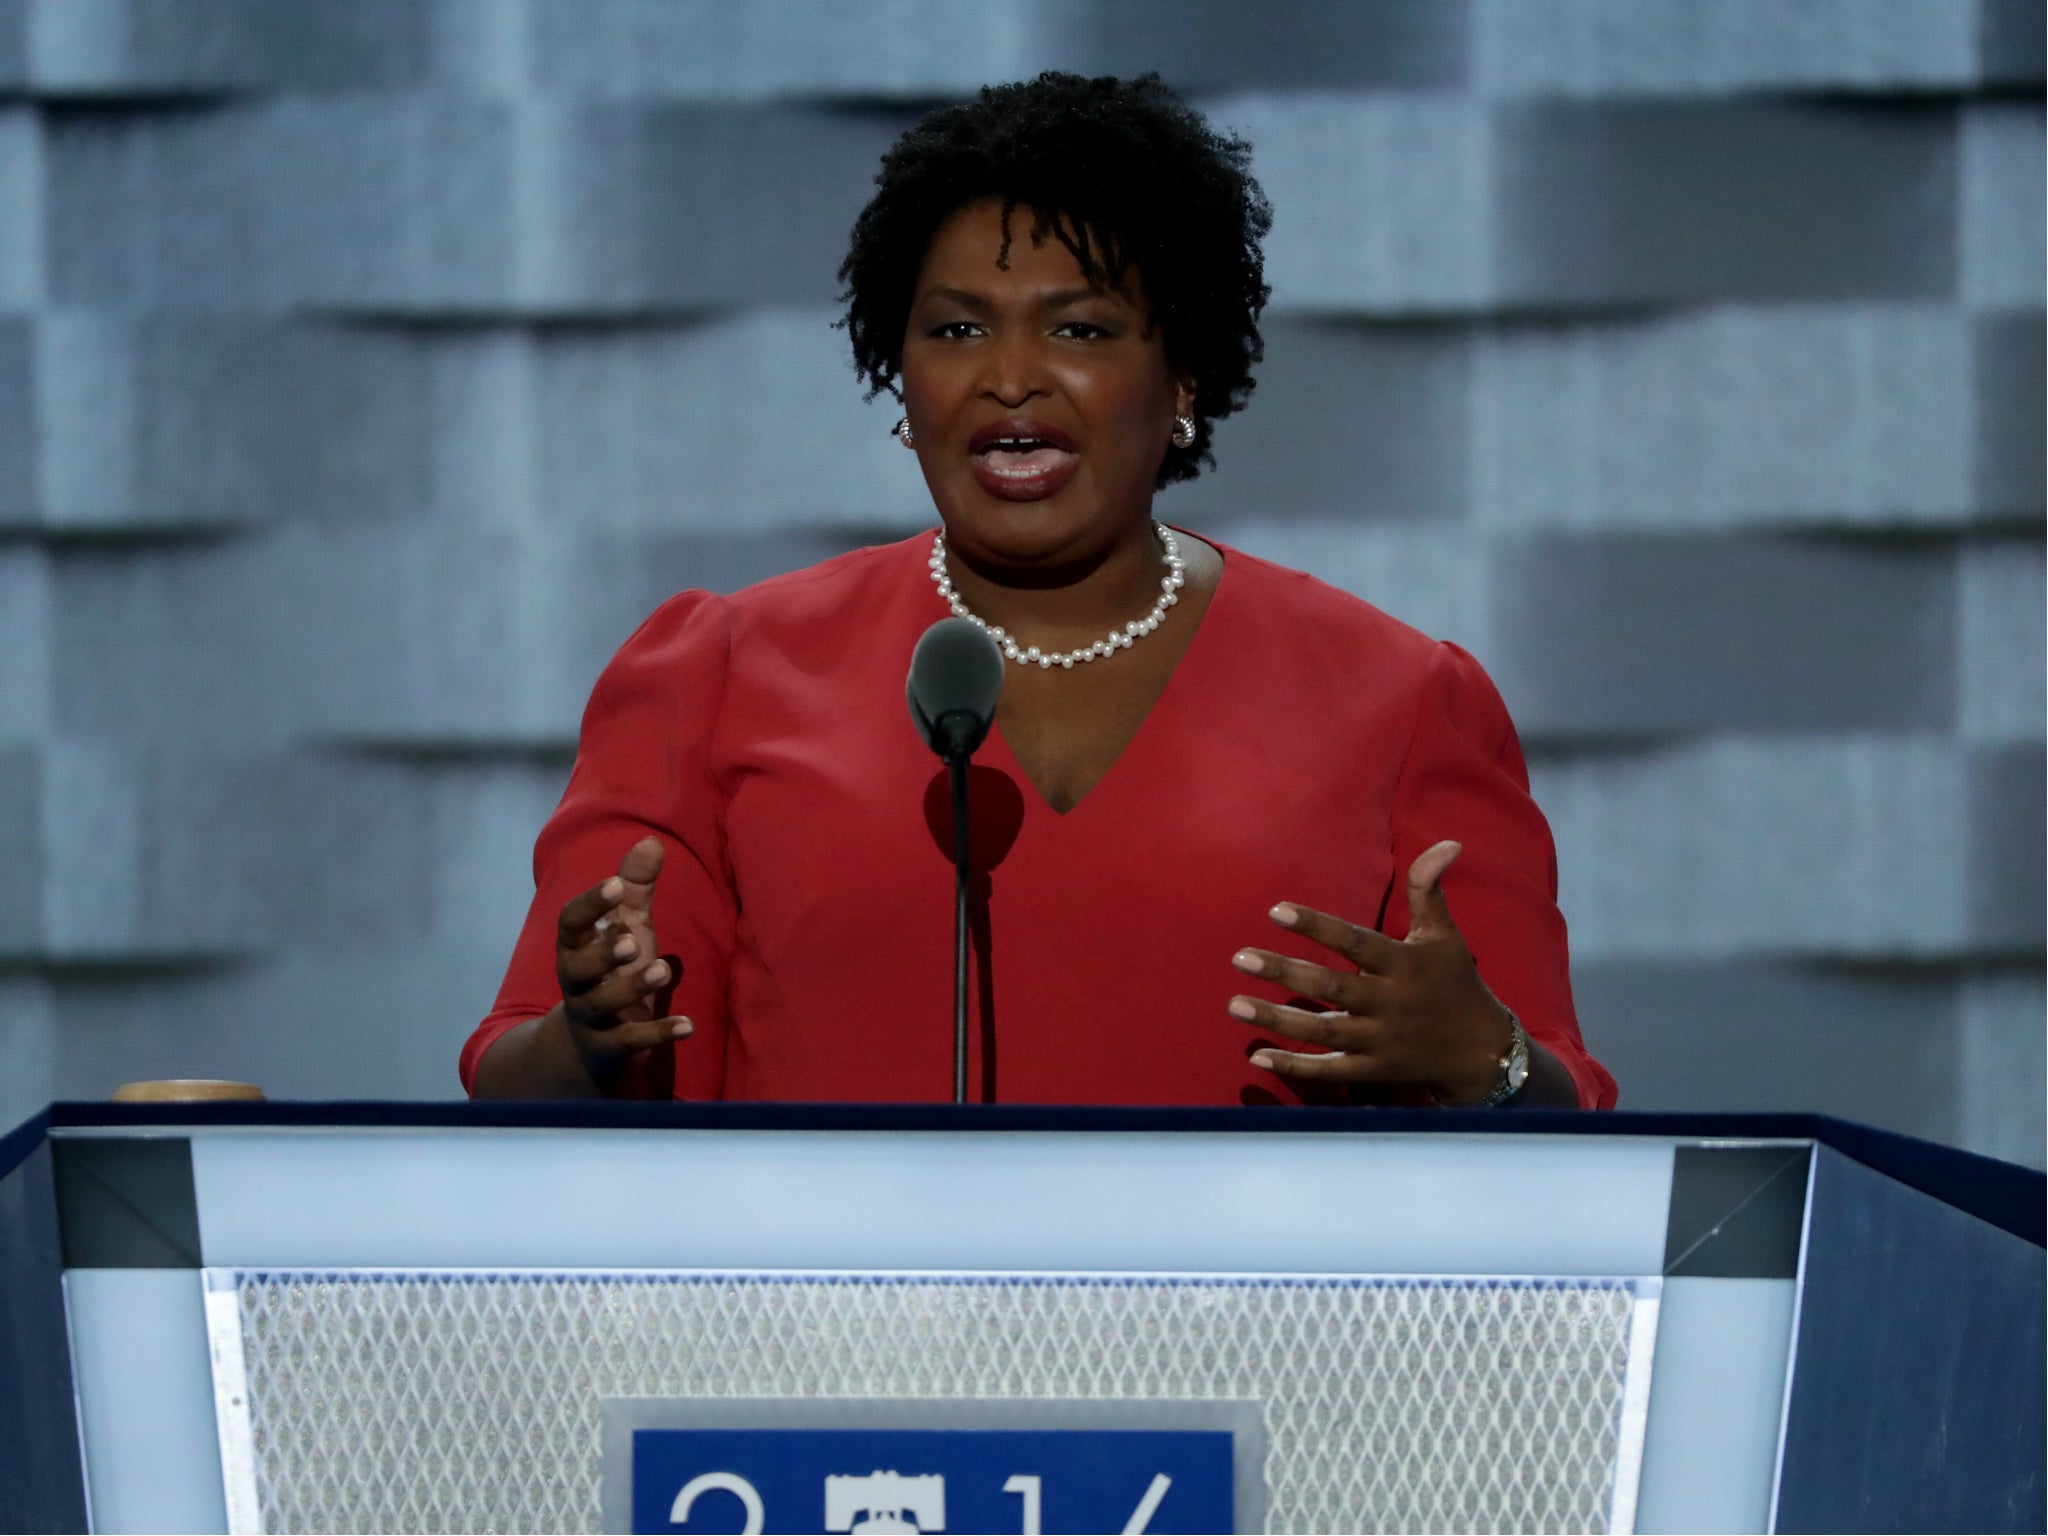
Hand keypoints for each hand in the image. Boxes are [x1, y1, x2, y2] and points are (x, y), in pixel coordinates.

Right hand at [555, 836, 691, 1079]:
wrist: (589, 1046)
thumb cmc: (611, 972)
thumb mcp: (625, 929)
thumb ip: (637, 889)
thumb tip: (651, 840)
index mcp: (575, 948)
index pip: (570, 923)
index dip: (589, 904)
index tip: (615, 885)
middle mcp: (575, 982)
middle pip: (578, 968)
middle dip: (603, 953)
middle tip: (631, 939)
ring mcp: (589, 1018)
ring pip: (601, 1004)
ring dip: (631, 988)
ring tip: (663, 970)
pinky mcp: (608, 1048)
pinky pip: (629, 1042)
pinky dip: (658, 1034)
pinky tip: (689, 1026)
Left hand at [1228, 840, 1513, 1104]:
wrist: (1481, 1051)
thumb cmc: (1455, 982)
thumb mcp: (1444, 935)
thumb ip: (1430, 890)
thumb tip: (1448, 842)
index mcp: (1403, 964)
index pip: (1355, 941)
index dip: (1317, 925)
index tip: (1275, 910)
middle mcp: (1390, 1002)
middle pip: (1331, 987)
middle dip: (1284, 973)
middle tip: (1239, 958)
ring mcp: (1381, 1040)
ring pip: (1323, 1031)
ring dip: (1277, 1019)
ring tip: (1234, 1005)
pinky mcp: (1375, 1070)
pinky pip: (1331, 1071)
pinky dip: (1296, 1067)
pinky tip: (1259, 1055)